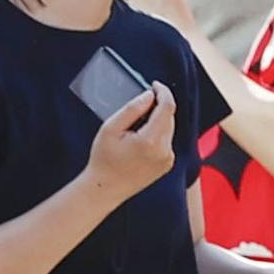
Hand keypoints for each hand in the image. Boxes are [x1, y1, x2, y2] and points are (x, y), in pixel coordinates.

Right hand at [83, 83, 176, 200]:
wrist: (106, 188)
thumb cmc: (104, 158)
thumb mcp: (111, 127)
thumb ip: (132, 109)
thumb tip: (150, 95)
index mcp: (151, 141)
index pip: (167, 108)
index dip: (163, 92)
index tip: (155, 85)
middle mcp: (164, 151)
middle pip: (170, 117)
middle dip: (158, 106)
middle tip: (140, 104)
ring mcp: (167, 159)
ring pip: (169, 128)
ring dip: (157, 120)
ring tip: (136, 125)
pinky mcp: (167, 164)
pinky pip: (166, 141)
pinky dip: (157, 133)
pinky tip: (140, 139)